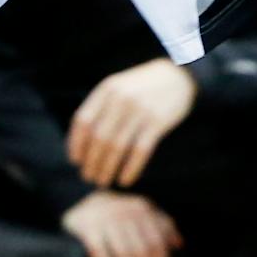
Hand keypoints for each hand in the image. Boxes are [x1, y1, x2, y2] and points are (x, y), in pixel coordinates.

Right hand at [60, 190, 180, 256]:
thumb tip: (179, 245)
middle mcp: (127, 213)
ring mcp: (107, 220)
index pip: (157, 242)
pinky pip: (99, 250)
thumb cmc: (123, 213)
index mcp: (144, 211)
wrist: (86, 201)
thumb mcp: (145, 213)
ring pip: (123, 253)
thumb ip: (164, 225)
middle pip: (141, 250)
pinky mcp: (88, 227)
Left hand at [67, 59, 196, 188]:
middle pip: (99, 138)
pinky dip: (130, 169)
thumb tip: (80, 145)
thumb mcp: (118, 87)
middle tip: (89, 177)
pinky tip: (125, 180)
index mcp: (108, 89)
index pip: (83, 121)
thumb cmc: (142, 86)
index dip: (76, 144)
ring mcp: (141, 110)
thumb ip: (100, 108)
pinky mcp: (158, 121)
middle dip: (91, 162)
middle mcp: (122, 99)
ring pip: (117, 147)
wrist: (179, 75)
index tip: (76, 161)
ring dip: (107, 169)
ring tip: (103, 181)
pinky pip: (140, 151)